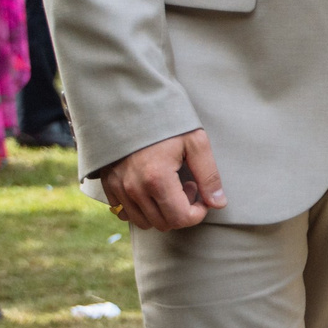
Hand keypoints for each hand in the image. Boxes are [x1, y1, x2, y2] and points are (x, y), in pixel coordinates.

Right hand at [96, 129, 225, 230]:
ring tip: (169, 185)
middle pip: (163, 224)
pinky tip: (150, 188)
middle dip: (181, 211)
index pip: (181, 219)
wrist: (130, 104)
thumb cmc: (166, 121)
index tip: (200, 193)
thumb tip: (218, 204)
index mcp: (157, 179)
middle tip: (186, 185)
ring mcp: (118, 189)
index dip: (198, 212)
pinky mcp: (108, 186)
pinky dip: (141, 208)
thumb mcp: (195, 142)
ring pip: (144, 222)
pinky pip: (125, 213)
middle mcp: (133, 189)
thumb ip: (209, 175)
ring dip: (161, 211)